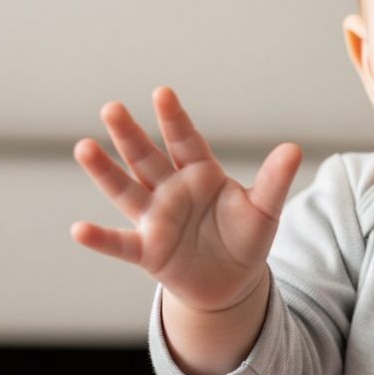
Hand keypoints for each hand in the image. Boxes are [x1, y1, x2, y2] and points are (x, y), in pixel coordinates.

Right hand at [71, 86, 301, 312]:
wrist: (233, 281)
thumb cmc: (246, 237)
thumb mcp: (265, 209)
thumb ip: (275, 181)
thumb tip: (294, 149)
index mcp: (200, 173)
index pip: (185, 140)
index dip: (174, 118)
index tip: (163, 93)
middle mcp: (171, 190)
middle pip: (146, 157)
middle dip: (130, 134)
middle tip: (112, 108)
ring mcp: (155, 219)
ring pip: (126, 190)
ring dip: (105, 171)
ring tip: (84, 147)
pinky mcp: (147, 251)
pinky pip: (120, 244)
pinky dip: (100, 239)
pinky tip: (79, 230)